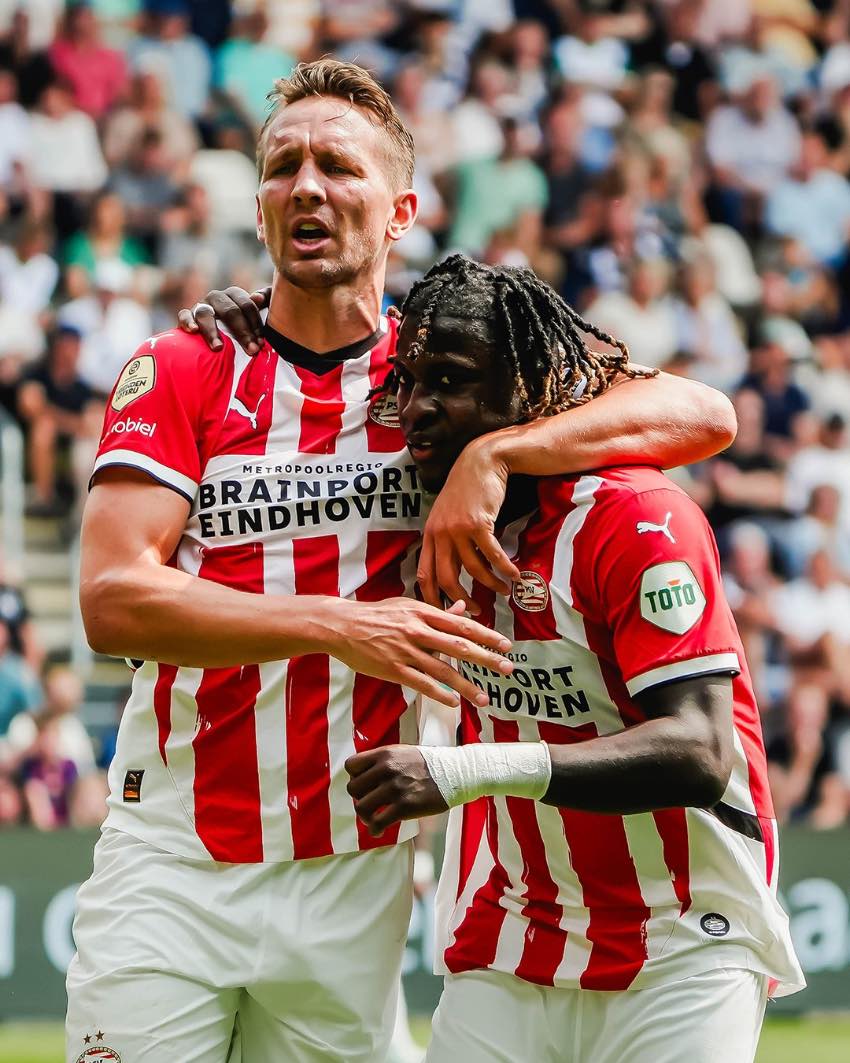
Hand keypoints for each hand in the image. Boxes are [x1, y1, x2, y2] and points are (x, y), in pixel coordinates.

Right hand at [177, 286, 270, 354]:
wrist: (219, 338)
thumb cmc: (243, 329)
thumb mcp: (256, 317)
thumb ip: (266, 303)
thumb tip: (257, 297)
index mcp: (235, 295)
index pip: (247, 305)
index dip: (255, 324)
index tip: (261, 343)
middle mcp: (217, 298)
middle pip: (229, 311)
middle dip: (242, 332)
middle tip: (251, 351)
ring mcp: (201, 306)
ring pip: (205, 313)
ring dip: (212, 331)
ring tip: (218, 348)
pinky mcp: (186, 316)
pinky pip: (184, 315)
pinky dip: (187, 321)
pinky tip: (193, 331)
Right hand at [328, 598, 511, 707]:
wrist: (343, 625)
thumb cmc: (377, 614)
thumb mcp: (408, 606)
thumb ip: (437, 611)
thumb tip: (463, 610)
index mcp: (424, 614)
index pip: (462, 626)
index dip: (487, 636)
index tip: (506, 644)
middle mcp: (419, 632)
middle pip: (460, 647)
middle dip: (487, 659)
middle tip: (507, 668)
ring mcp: (406, 652)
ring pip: (443, 670)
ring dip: (466, 685)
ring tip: (484, 698)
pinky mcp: (394, 669)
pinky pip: (422, 684)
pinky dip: (439, 693)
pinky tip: (453, 702)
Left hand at [346, 745, 447, 835]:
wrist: (455, 773)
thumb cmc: (428, 764)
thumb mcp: (402, 752)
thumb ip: (382, 760)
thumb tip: (364, 774)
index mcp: (385, 754)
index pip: (351, 766)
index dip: (355, 777)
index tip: (364, 784)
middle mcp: (387, 769)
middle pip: (353, 788)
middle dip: (359, 797)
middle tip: (371, 802)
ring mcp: (395, 788)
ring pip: (361, 807)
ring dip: (365, 816)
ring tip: (373, 818)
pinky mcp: (404, 807)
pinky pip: (377, 823)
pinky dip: (374, 830)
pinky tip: (379, 830)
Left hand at [419, 437, 519, 613]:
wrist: (480, 462)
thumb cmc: (466, 491)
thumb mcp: (446, 515)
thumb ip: (445, 540)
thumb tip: (452, 569)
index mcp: (430, 535)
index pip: (424, 575)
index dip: (432, 598)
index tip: (444, 612)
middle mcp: (440, 534)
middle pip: (446, 579)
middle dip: (461, 600)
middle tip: (476, 611)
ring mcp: (458, 529)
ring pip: (474, 569)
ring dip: (490, 585)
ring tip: (503, 591)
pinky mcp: (478, 524)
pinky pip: (492, 556)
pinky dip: (505, 569)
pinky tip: (514, 575)